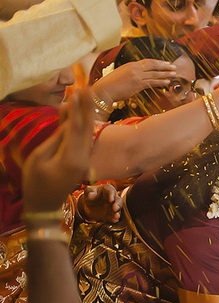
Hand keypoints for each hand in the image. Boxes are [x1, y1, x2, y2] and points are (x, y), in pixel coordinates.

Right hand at [22, 88, 93, 214]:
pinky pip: (82, 139)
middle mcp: (83, 158)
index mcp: (72, 158)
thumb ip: (56, 139)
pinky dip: (81, 125)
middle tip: (87, 86)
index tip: (78, 91)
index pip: (77, 128)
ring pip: (86, 132)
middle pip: (87, 127)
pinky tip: (77, 112)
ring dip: (85, 113)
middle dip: (87, 106)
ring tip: (84, 94)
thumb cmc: (36, 182)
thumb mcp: (40, 158)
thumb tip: (68, 121)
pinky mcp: (81, 161)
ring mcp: (84, 160)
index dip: (78, 109)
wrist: (44, 205)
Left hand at [77, 185, 121, 222]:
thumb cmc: (90, 195)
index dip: (111, 195)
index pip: (111, 191)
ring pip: (118, 209)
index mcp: (107, 190)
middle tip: (115, 208)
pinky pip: (114, 216)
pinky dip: (114, 218)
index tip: (111, 199)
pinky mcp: (111, 214)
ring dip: (117, 212)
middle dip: (117, 204)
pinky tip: (114, 220)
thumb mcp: (88, 192)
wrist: (89, 205)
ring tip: (116, 216)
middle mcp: (113, 198)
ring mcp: (113, 206)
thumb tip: (90, 195)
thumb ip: (89, 192)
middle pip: (118, 200)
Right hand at [91, 59, 177, 105]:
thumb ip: (131, 73)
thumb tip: (138, 76)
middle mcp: (134, 68)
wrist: (104, 90)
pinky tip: (167, 82)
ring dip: (165, 74)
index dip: (157, 62)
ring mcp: (136, 76)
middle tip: (173, 66)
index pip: (147, 62)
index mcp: (130, 65)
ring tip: (174, 74)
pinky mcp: (137, 84)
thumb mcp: (121, 74)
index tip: (165, 63)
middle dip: (164, 66)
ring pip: (154, 73)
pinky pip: (152, 82)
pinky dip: (160, 82)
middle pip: (153, 65)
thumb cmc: (111, 84)